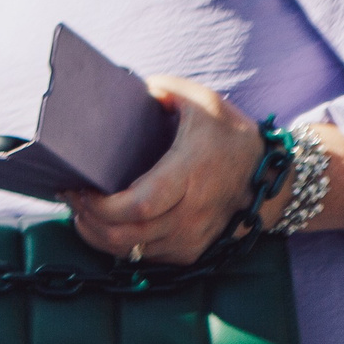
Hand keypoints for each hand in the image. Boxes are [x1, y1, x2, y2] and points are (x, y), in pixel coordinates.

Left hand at [69, 75, 264, 265]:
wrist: (274, 181)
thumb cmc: (231, 137)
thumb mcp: (203, 102)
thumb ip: (164, 89)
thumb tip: (127, 86)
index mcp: (189, 174)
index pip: (137, 205)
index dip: (99, 205)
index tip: (77, 186)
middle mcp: (190, 212)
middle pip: (124, 234)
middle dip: (87, 218)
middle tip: (69, 195)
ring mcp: (191, 237)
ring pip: (129, 251)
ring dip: (96, 233)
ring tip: (80, 209)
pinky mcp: (191, 252)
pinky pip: (143, 257)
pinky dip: (117, 244)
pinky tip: (104, 223)